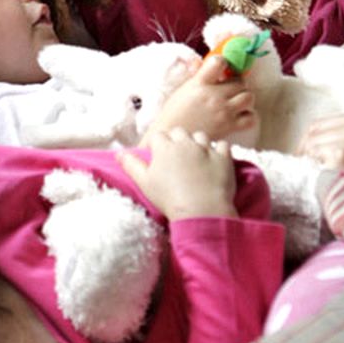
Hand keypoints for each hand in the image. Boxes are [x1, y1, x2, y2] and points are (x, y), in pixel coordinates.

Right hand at [119, 127, 237, 219]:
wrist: (201, 210)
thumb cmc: (169, 198)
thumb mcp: (144, 183)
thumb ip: (131, 165)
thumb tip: (119, 154)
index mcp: (164, 147)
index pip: (159, 136)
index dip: (158, 146)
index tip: (159, 157)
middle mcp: (185, 143)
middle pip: (179, 132)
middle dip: (177, 141)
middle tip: (177, 158)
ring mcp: (206, 149)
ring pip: (201, 136)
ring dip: (197, 143)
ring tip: (196, 157)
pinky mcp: (224, 157)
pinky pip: (223, 145)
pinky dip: (219, 150)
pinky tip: (215, 160)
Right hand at [143, 55, 255, 144]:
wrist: (173, 136)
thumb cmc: (175, 113)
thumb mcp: (183, 89)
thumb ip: (196, 75)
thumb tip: (201, 62)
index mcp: (200, 83)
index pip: (219, 62)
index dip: (223, 63)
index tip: (222, 68)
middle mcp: (214, 96)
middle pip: (240, 81)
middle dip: (237, 84)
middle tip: (230, 89)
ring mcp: (223, 111)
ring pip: (249, 97)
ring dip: (245, 98)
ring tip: (236, 101)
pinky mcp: (229, 126)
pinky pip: (251, 118)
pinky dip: (248, 116)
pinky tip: (239, 116)